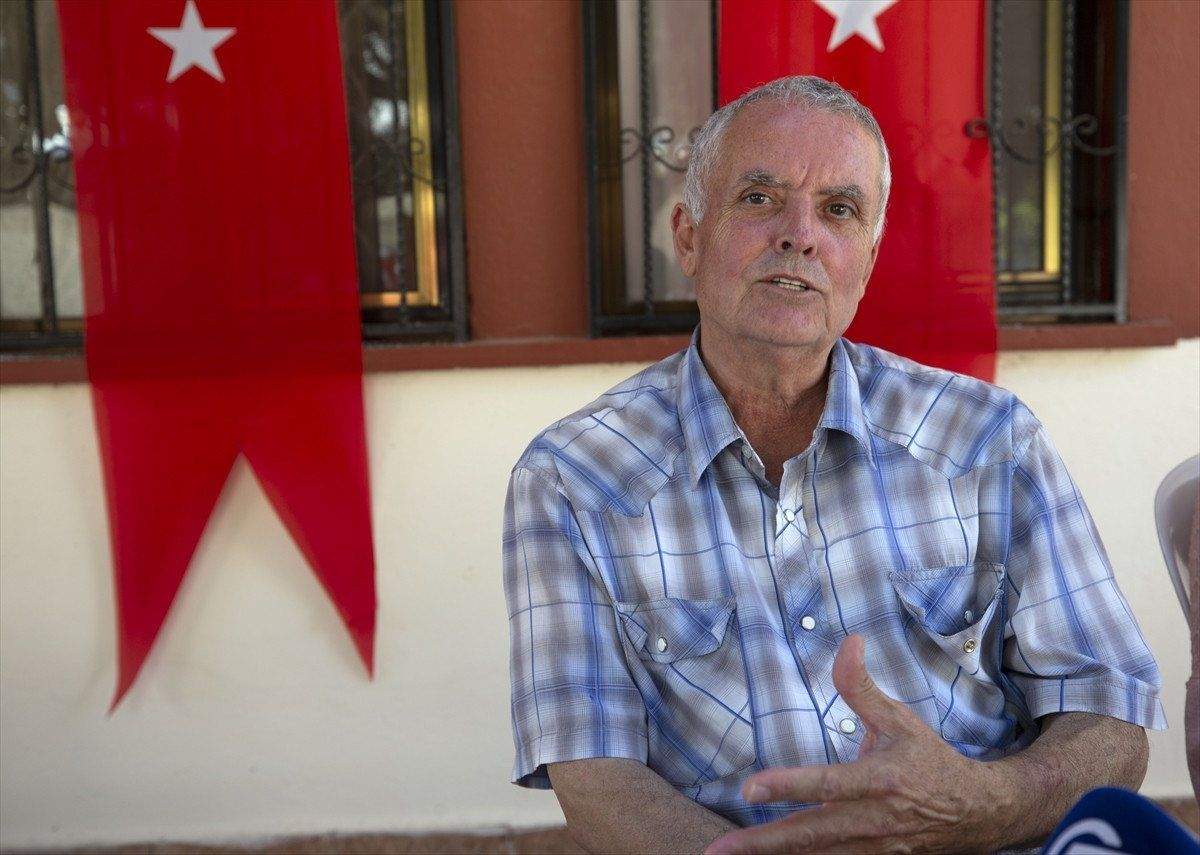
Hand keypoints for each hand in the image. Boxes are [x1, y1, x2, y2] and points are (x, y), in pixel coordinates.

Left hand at [703, 634, 1013, 853]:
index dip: (788, 786)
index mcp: (880, 780)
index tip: (749, 789)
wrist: (977, 812)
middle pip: (811, 835)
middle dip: (764, 843)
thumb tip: (848, 642)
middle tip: (721, 849)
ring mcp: (875, 849)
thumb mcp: (898, 719)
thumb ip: (862, 687)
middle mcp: (875, 820)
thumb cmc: (929, 760)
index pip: (826, 785)